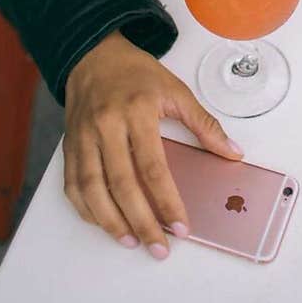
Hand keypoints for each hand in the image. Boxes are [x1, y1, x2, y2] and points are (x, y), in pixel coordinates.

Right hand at [63, 32, 243, 257]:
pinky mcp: (69, 145)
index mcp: (137, 111)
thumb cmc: (136, 73)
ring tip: (131, 242)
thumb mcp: (176, 90)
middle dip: (141, 222)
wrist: (93, 55)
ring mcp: (83, 137)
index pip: (153, 166)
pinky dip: (86, 209)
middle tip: (159, 247)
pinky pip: (72, 185)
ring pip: (92, 189)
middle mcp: (106, 126)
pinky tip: (104, 223)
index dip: (167, 201)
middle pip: (122, 184)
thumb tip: (233, 153)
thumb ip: (204, 124)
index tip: (181, 227)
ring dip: (110, 222)